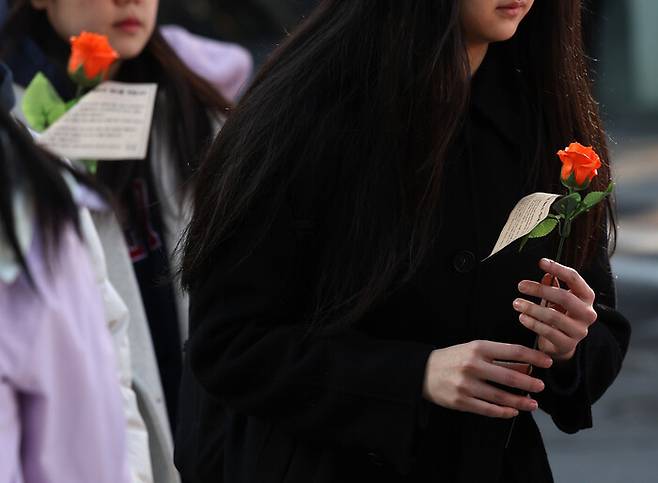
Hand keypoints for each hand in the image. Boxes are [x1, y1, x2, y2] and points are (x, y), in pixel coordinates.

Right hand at [422, 340, 552, 418]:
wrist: (422, 372)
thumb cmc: (452, 359)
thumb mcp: (473, 350)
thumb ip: (498, 357)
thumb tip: (526, 364)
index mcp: (478, 348)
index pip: (512, 351)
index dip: (533, 357)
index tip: (547, 362)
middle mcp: (473, 365)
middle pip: (510, 376)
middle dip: (529, 382)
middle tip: (541, 386)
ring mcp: (467, 385)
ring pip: (501, 396)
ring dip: (520, 401)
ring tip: (533, 403)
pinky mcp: (461, 401)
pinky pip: (488, 409)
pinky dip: (504, 412)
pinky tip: (513, 411)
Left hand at [514, 258, 597, 361]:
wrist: (561, 344)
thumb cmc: (559, 316)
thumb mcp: (555, 299)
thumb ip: (552, 286)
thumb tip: (546, 273)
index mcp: (586, 297)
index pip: (574, 278)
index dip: (558, 268)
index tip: (541, 262)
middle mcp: (587, 313)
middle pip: (564, 297)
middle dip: (541, 290)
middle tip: (521, 285)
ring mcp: (579, 330)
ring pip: (554, 316)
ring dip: (532, 308)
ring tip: (517, 303)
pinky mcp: (568, 344)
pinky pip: (548, 332)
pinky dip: (533, 323)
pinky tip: (522, 317)